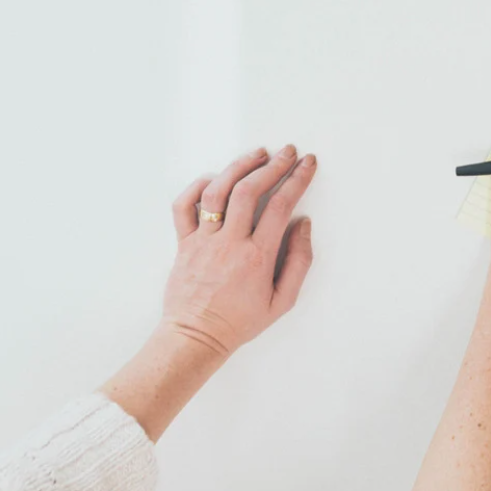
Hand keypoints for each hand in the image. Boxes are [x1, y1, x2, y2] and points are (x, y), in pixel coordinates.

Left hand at [161, 144, 318, 356]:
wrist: (195, 338)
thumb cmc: (239, 322)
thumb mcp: (282, 301)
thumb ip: (299, 262)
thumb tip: (303, 225)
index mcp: (256, 257)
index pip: (280, 206)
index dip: (297, 179)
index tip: (307, 164)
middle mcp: (229, 244)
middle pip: (249, 191)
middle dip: (272, 165)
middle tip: (287, 152)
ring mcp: (202, 242)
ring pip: (217, 191)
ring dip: (239, 167)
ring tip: (257, 154)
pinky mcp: (182, 244)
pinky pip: (183, 207)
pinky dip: (197, 187)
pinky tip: (215, 178)